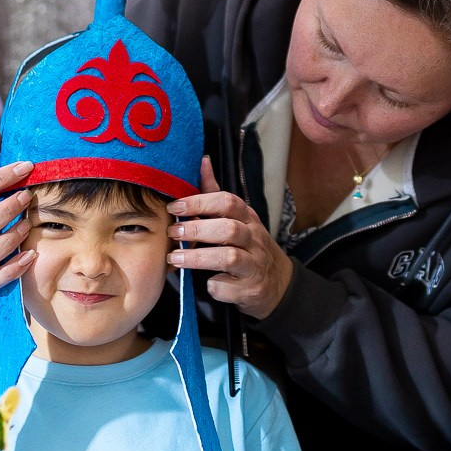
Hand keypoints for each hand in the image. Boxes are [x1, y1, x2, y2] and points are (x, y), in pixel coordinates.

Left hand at [167, 157, 295, 317]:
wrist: (277, 284)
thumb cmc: (249, 246)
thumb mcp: (238, 218)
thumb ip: (216, 193)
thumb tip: (202, 161)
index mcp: (248, 218)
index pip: (227, 202)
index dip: (200, 202)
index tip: (175, 206)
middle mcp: (254, 239)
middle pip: (228, 228)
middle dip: (197, 229)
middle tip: (173, 232)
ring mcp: (254, 264)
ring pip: (228, 257)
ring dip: (198, 257)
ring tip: (175, 258)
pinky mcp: (250, 289)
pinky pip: (229, 287)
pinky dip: (215, 285)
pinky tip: (205, 283)